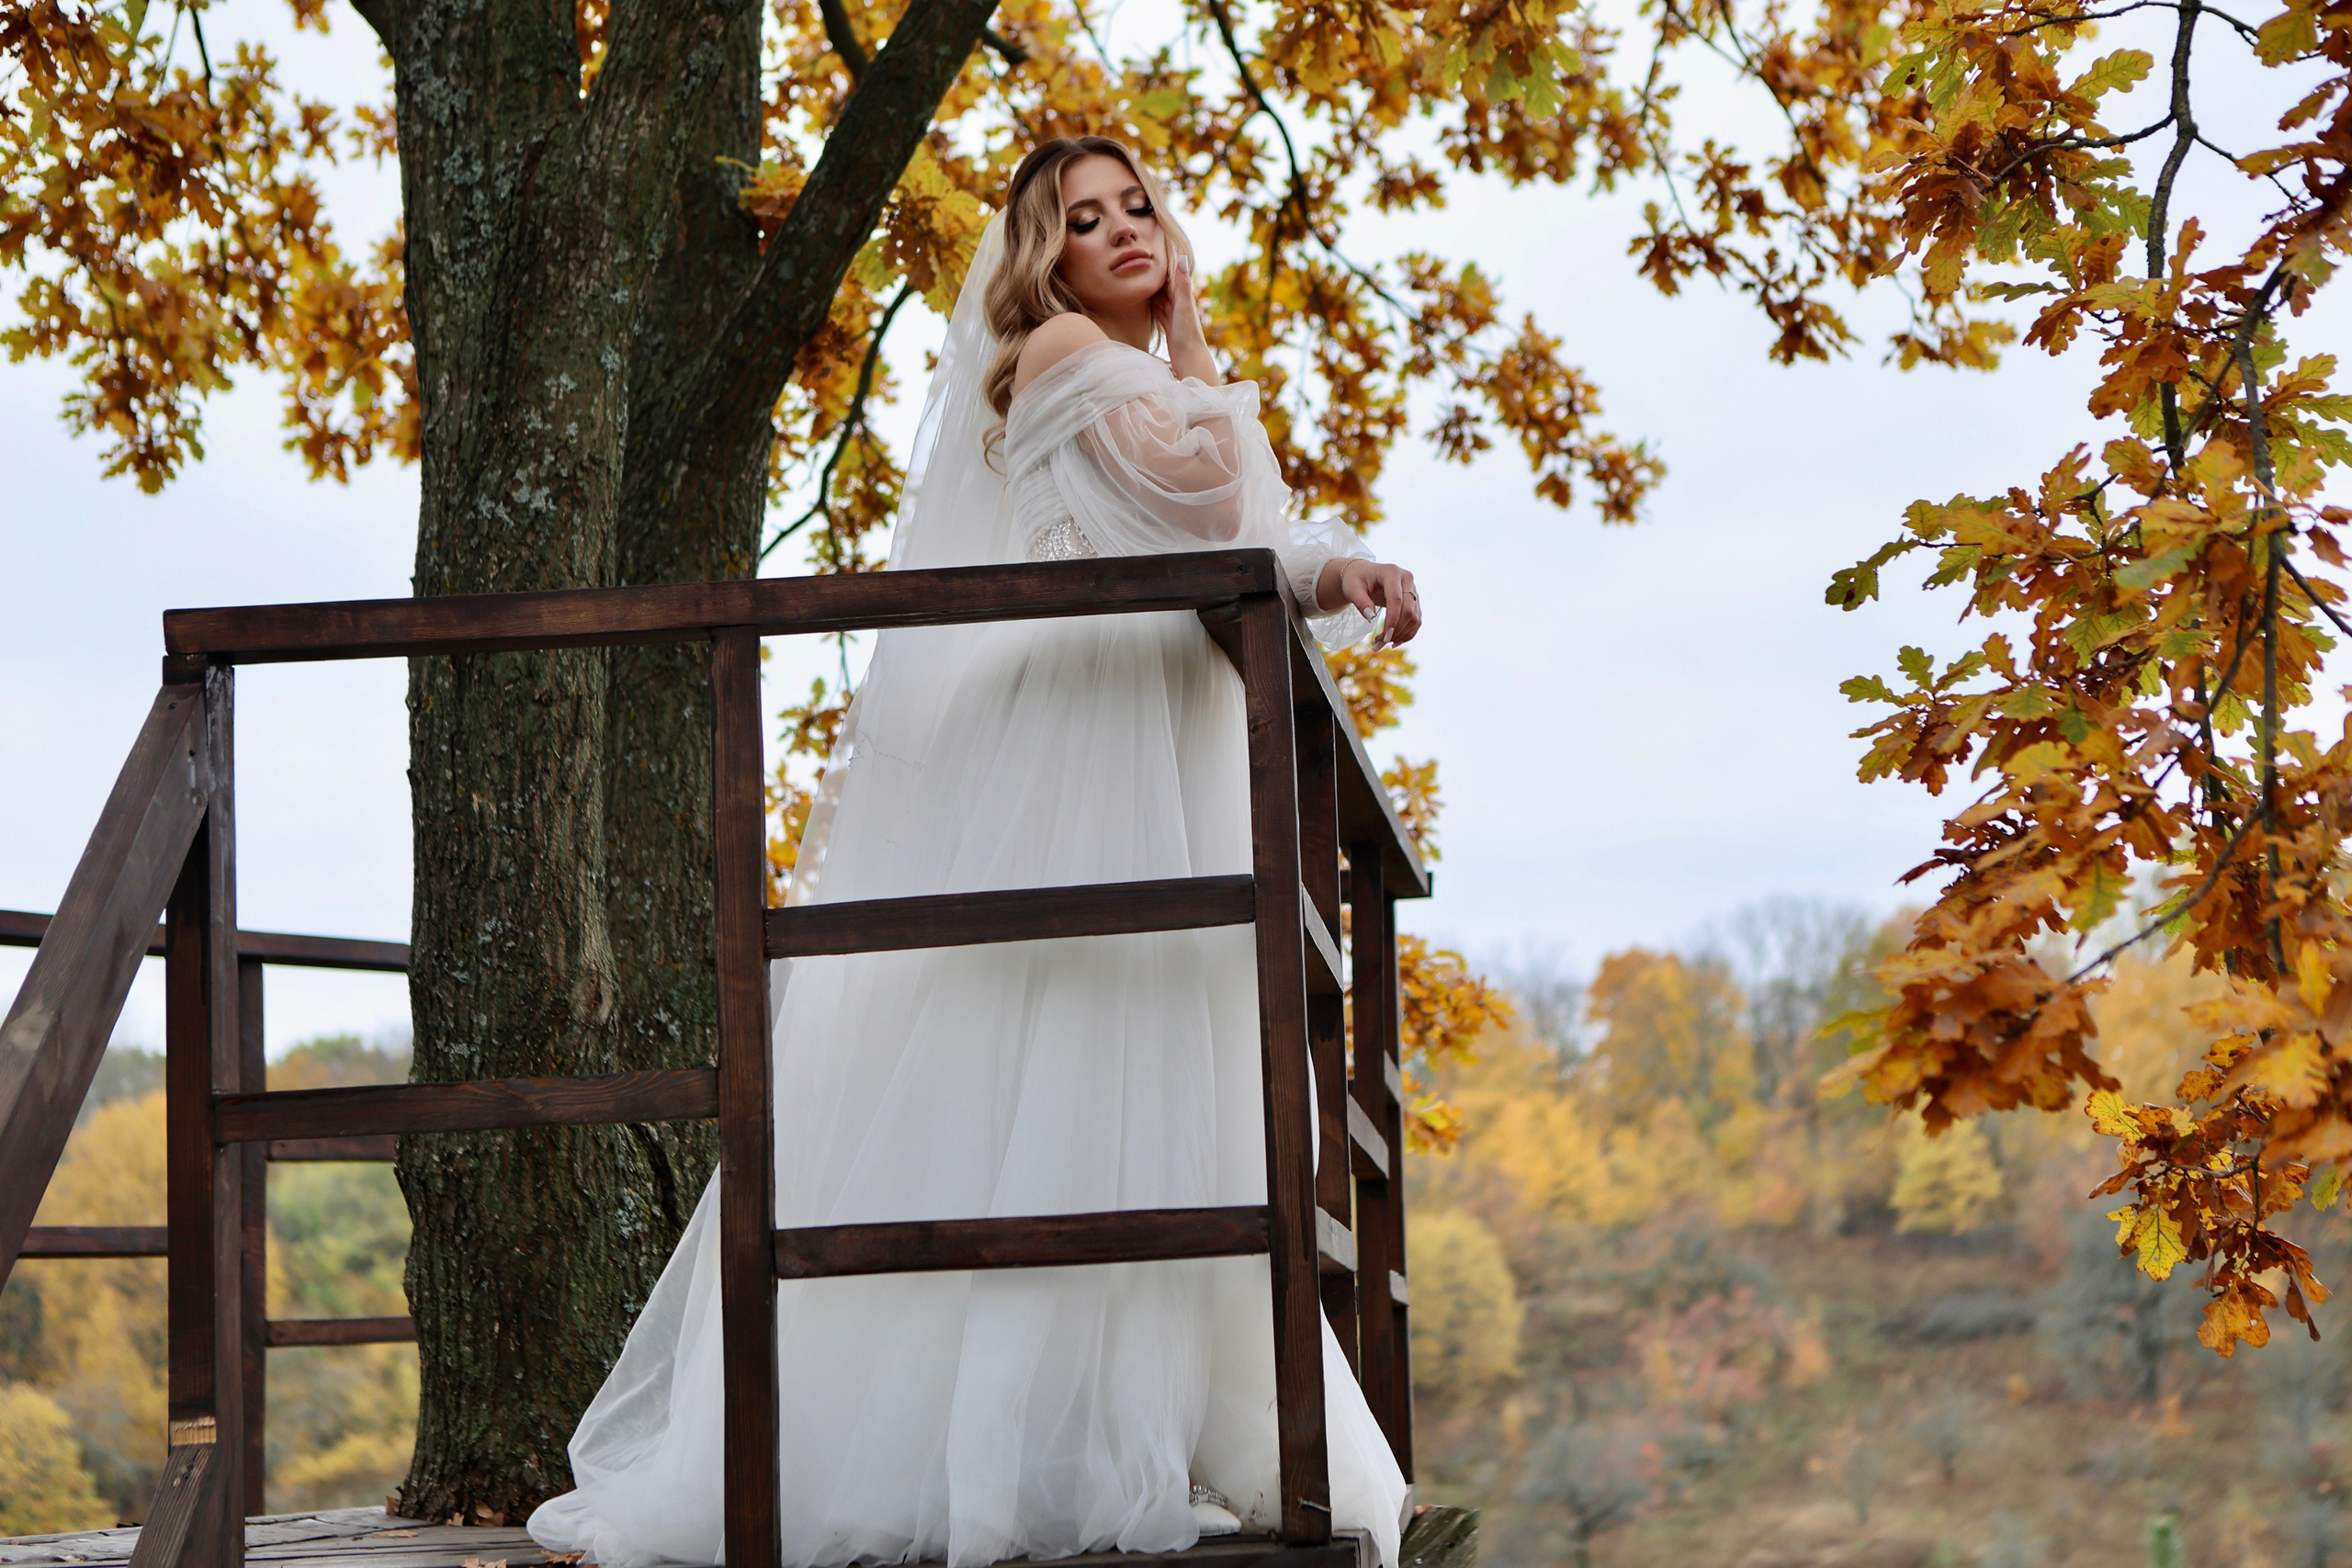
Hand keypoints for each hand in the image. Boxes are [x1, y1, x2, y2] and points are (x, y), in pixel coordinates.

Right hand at [1153, 252, 1216, 384]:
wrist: (1190, 359)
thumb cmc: (1187, 333)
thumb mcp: (1183, 305)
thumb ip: (1182, 283)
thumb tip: (1182, 257)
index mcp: (1183, 295)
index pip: (1171, 272)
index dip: (1165, 258)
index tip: (1158, 242)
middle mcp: (1180, 303)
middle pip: (1165, 283)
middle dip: (1156, 271)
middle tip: (1144, 256)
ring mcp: (1174, 314)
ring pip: (1161, 296)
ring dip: (1153, 287)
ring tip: (1141, 274)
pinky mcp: (1169, 326)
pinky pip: (1159, 311)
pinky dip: (1152, 304)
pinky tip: (1145, 301)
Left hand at [1323, 558, 1421, 646]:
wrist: (1363, 574)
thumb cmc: (1356, 580)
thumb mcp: (1351, 589)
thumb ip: (1360, 601)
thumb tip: (1372, 618)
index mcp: (1392, 572)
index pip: (1396, 599)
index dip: (1392, 619)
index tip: (1384, 637)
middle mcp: (1407, 579)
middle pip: (1408, 610)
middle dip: (1395, 630)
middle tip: (1379, 644)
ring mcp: (1413, 589)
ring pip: (1414, 617)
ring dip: (1400, 634)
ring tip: (1382, 643)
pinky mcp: (1414, 600)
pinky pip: (1416, 620)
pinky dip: (1407, 633)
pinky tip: (1394, 642)